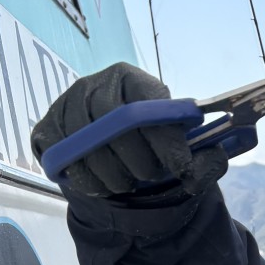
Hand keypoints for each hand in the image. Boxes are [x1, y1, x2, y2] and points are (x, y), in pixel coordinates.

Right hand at [31, 62, 227, 200]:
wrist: (106, 146)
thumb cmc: (150, 144)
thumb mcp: (182, 147)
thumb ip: (205, 156)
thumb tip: (217, 155)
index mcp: (132, 79)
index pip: (146, 103)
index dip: (165, 139)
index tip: (179, 167)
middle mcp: (95, 84)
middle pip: (115, 125)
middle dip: (140, 160)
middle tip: (150, 176)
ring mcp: (66, 105)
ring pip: (90, 147)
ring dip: (116, 175)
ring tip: (129, 182)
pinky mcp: (48, 128)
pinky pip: (68, 161)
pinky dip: (91, 182)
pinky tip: (105, 184)